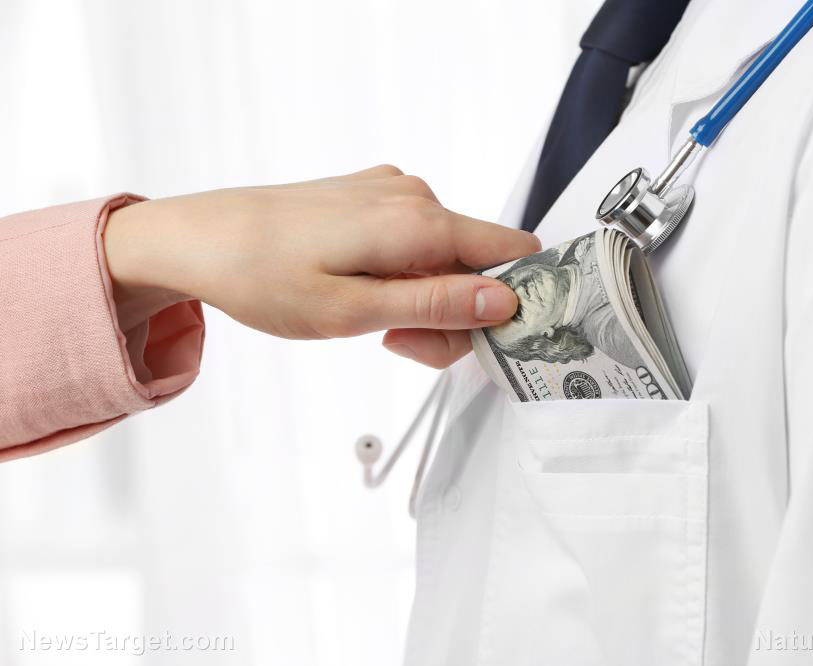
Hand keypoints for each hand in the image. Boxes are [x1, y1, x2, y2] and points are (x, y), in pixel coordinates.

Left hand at [104, 166, 539, 367]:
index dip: (506, 305)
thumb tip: (503, 301)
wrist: (196, 238)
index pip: (513, 255)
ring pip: (444, 259)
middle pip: (476, 267)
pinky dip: (400, 276)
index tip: (470, 341)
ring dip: (421, 299)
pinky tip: (359, 291)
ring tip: (365, 320)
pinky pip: (414, 243)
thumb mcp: (353, 311)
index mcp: (420, 222)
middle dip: (450, 314)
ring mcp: (392, 193)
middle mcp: (415, 197)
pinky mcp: (372, 197)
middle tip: (394, 342)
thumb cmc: (262, 276)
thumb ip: (436, 305)